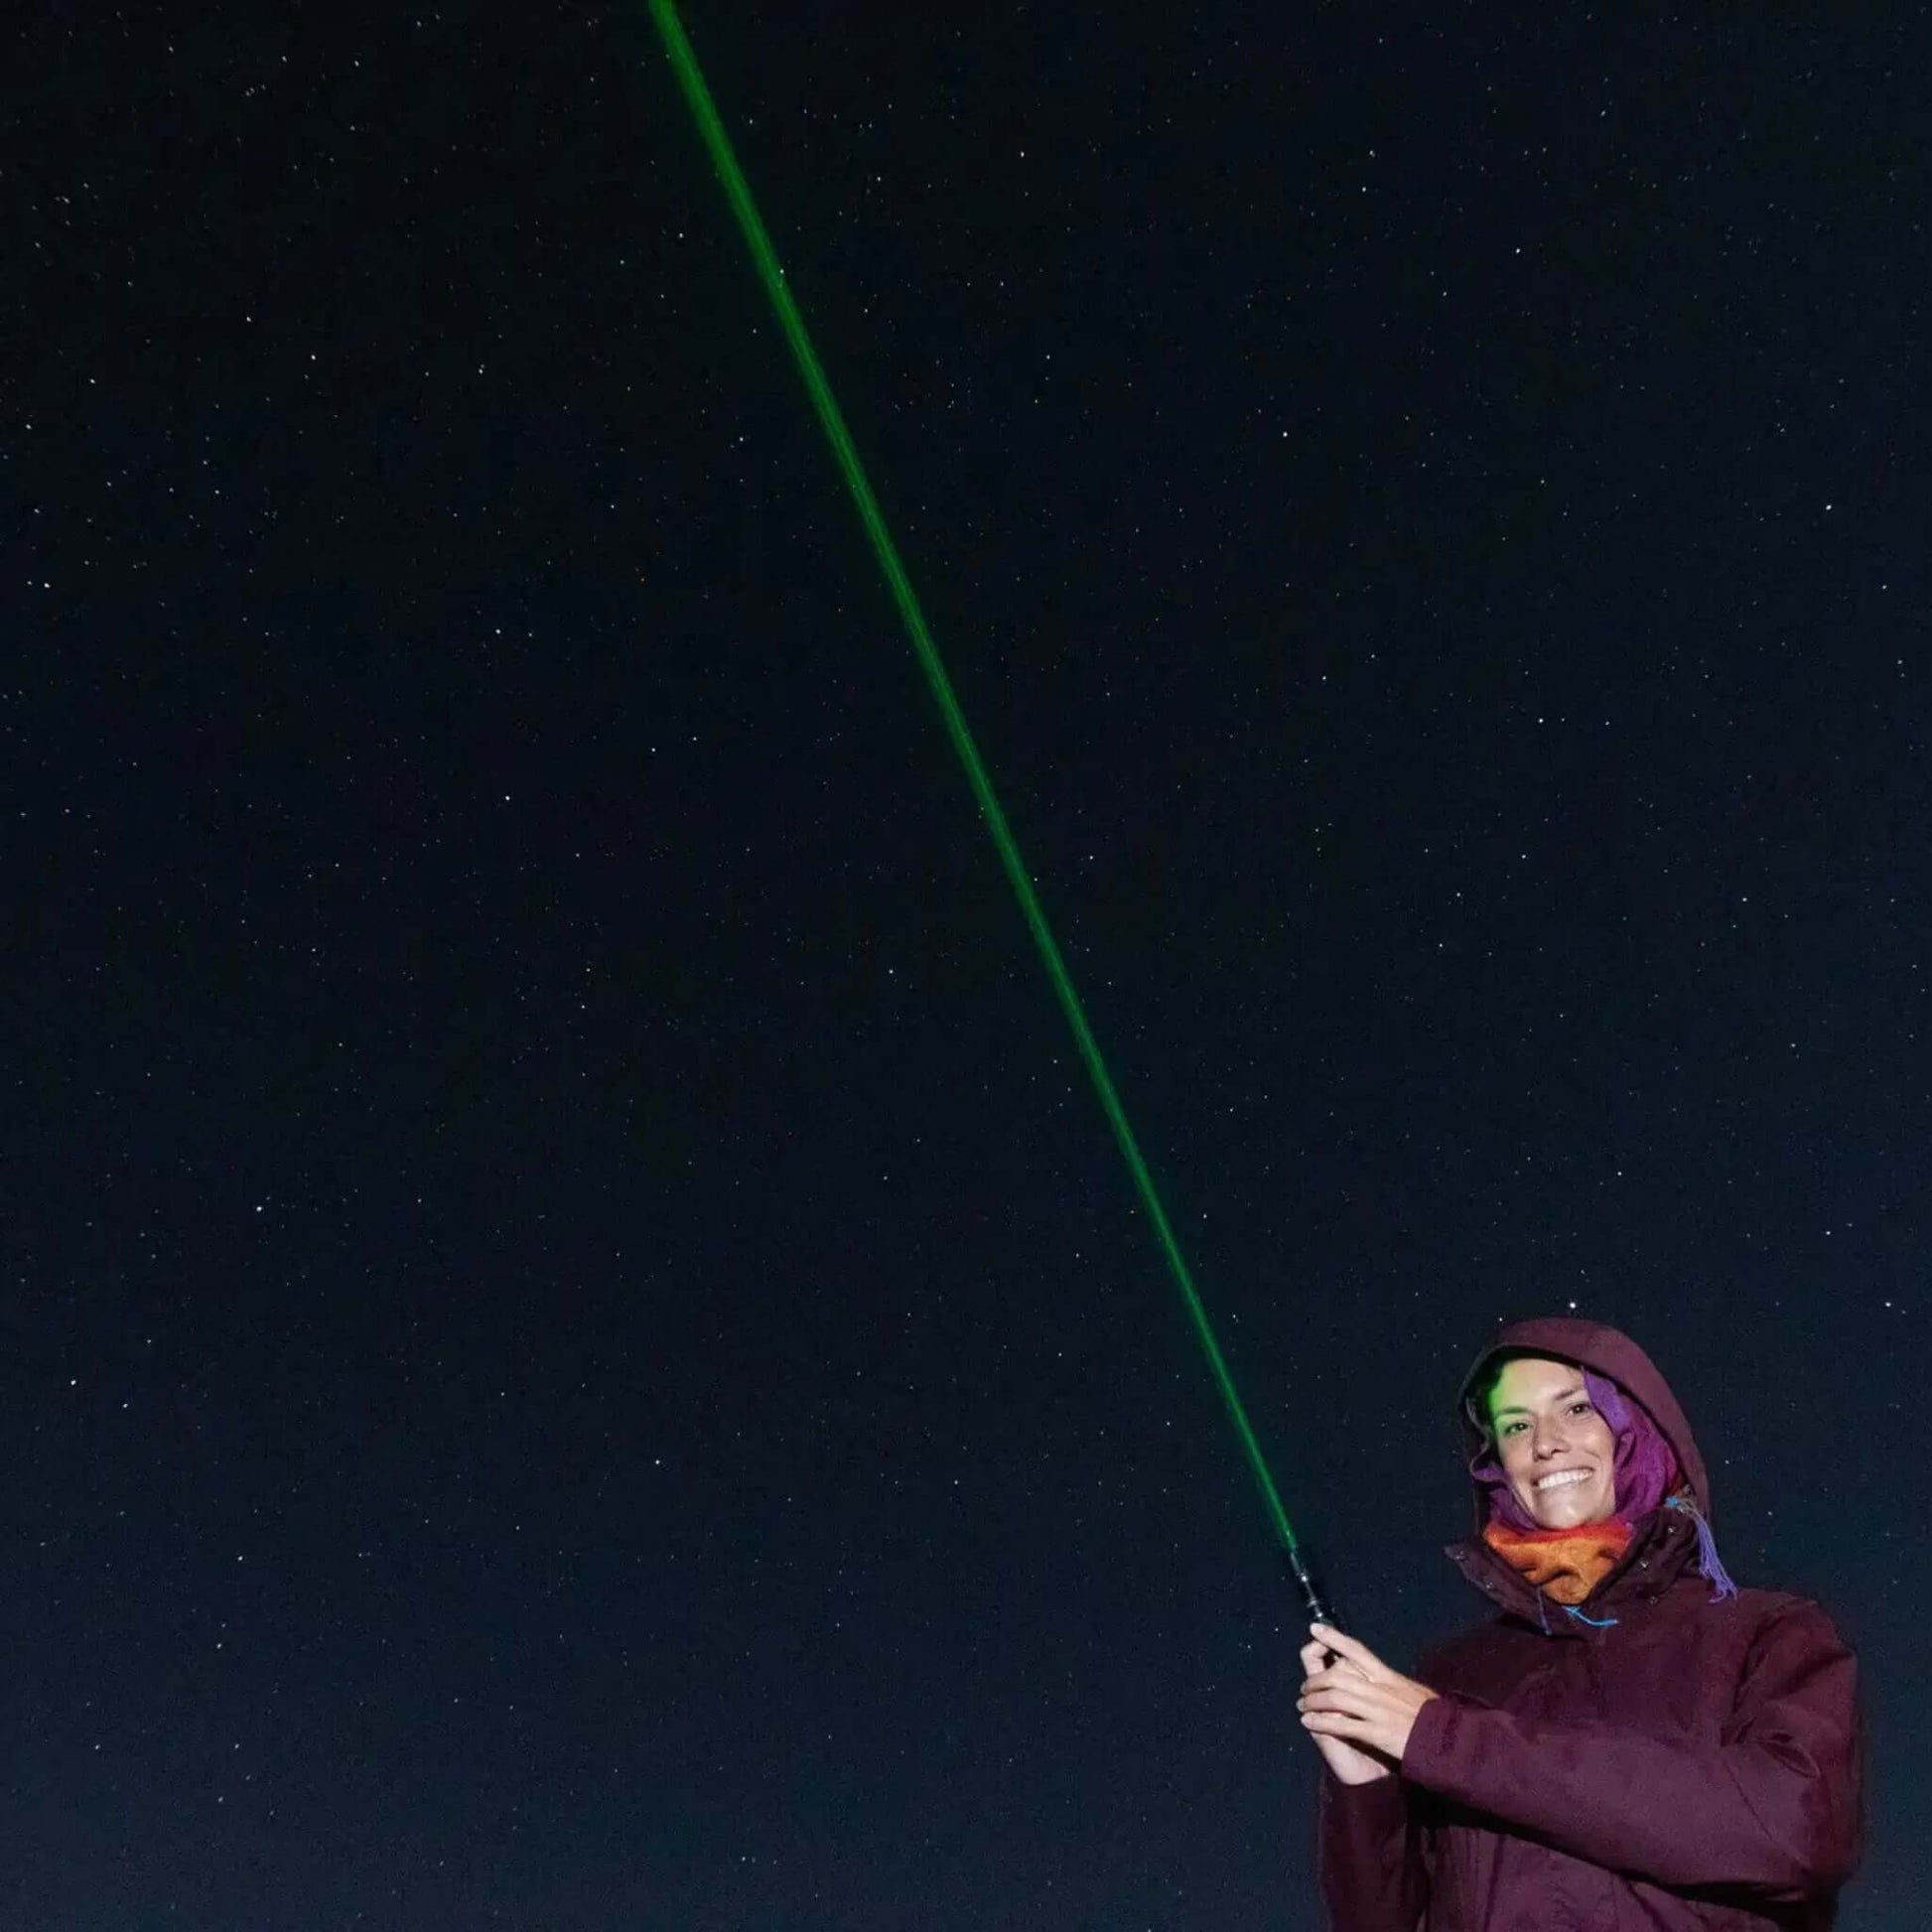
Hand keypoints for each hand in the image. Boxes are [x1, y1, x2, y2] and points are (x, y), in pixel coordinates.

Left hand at [1298, 1623, 1438, 1776]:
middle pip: (1338, 1675)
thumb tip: (1379, 1676)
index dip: (1334, 1638)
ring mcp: (1377, 1710)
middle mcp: (1380, 1689)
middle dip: (1316, 1679)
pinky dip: (1321, 1722)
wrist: (1449, 1744)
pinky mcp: (1376, 1732)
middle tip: (1305, 1687)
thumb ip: (1393, 1684)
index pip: (1357, 1650)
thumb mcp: (1414, 1691)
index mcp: (1389, 1676)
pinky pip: (1341, 1725)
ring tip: (1303, 1705)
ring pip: (1335, 1698)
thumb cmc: (1435, 1718)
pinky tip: (1308, 1723)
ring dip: (1314, 1701)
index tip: (1314, 1628)